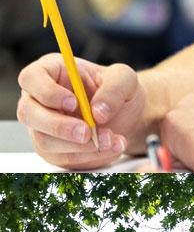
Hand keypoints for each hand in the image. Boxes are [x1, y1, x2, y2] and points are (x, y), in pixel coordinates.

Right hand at [16, 53, 142, 167]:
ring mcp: (42, 126)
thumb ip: (114, 89)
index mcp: (50, 72)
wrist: (127, 116)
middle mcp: (39, 99)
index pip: (31, 78)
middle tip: (88, 132)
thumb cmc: (118, 92)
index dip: (47, 92)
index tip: (74, 102)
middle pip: (28, 114)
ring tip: (111, 139)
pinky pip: (62, 158)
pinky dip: (88, 157)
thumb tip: (98, 112)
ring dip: (80, 146)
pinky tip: (109, 148)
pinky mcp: (52, 149)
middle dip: (59, 126)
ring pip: (44, 141)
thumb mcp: (125, 79)